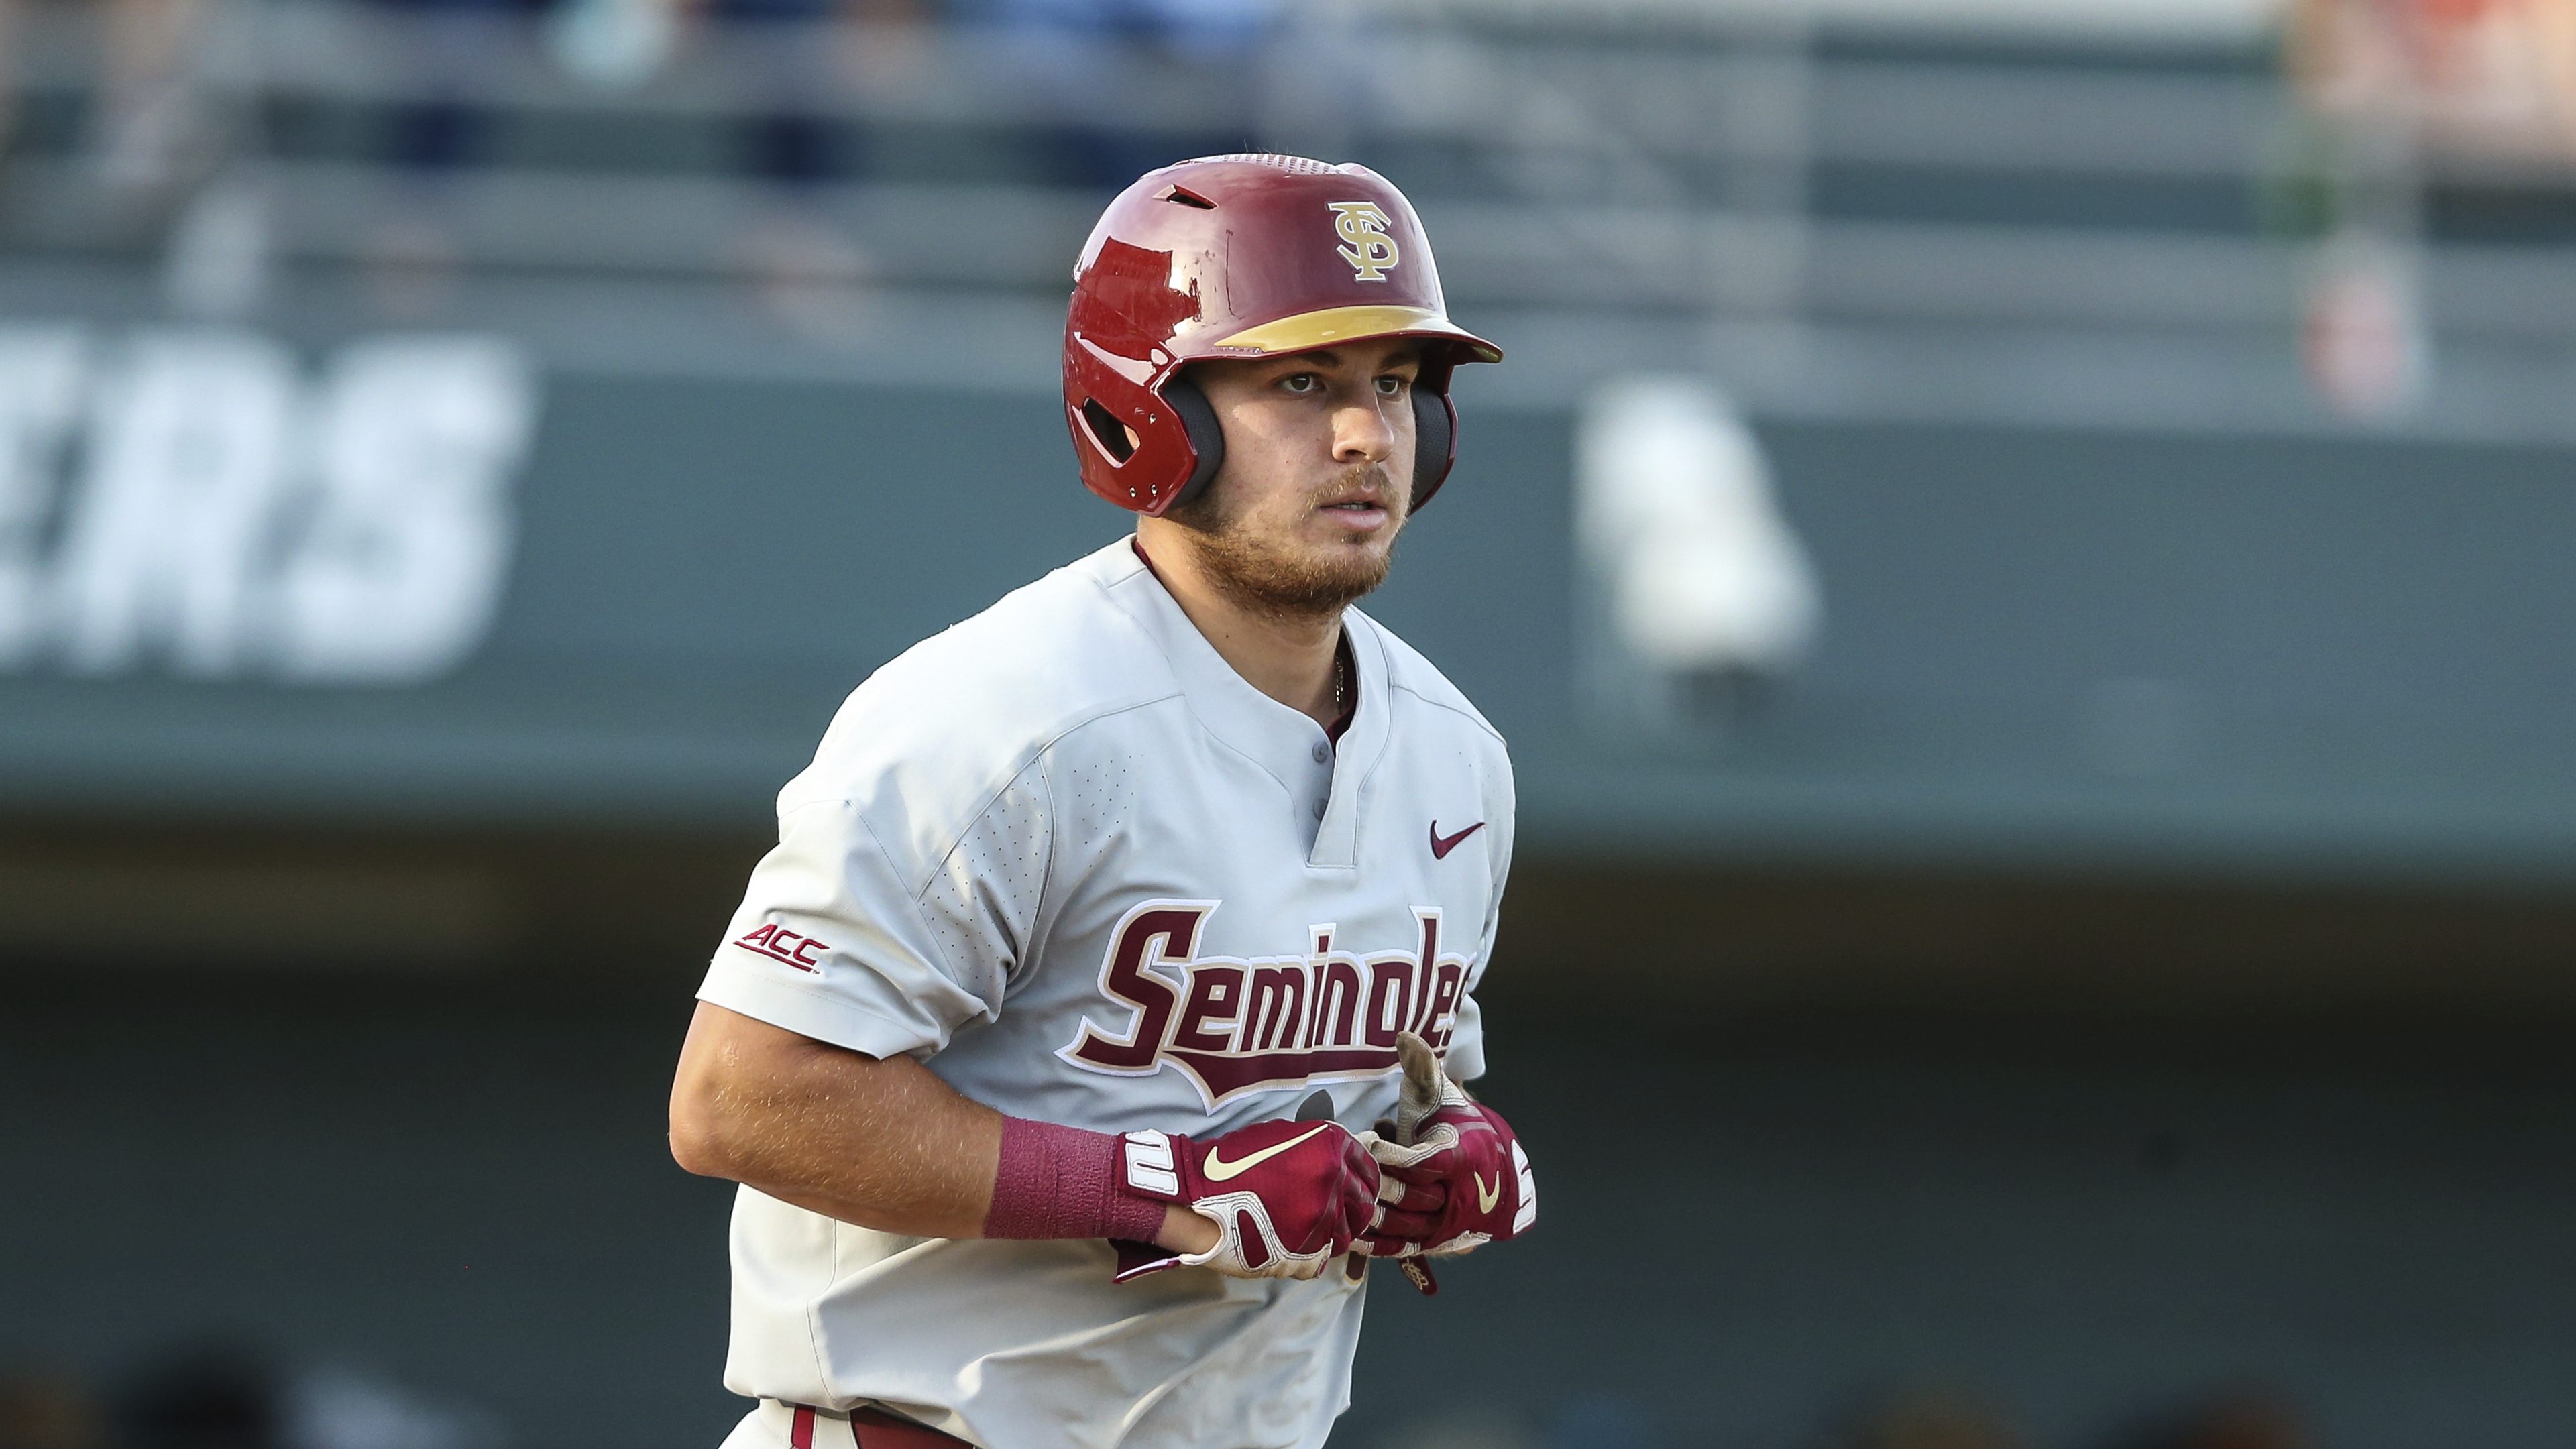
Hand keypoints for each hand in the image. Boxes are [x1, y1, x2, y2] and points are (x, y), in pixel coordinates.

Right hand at [1112, 1119, 1380, 1280]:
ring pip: (1346, 1236)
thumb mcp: (1282, 1137)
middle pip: (1364, 1206)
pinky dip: (1311, 1256)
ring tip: (1302, 1230)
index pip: (1369, 1172)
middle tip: (1329, 1215)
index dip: (1362, 1183)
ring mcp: (1323, 1216)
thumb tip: (1341, 1165)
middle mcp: (1335, 1180)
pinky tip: (1288, 1245)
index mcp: (1331, 1147)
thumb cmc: (1234, 1163)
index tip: (1354, 1191)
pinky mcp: (1306, 1249)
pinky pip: (1323, 1259)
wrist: (1198, 1192)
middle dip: (1351, 1212)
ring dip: (1331, 1236)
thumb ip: (1318, 1150)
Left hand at [1358, 1032, 1534, 1260]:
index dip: (1393, 1154)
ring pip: (1406, 1226)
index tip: (1365, 1141)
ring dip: (1372, 1217)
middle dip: (1376, 1186)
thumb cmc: (1457, 1124)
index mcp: (1462, 1157)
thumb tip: (1405, 1035)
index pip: (1423, 1160)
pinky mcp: (1437, 1244)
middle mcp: (1459, 1196)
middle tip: (1343, 1175)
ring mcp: (1449, 1225)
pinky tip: (1349, 1235)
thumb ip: (1423, 1068)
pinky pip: (1404, 1248)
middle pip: (1411, 1196)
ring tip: (1340, 1204)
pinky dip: (1378, 1246)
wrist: (1493, 1168)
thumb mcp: (1442, 1095)